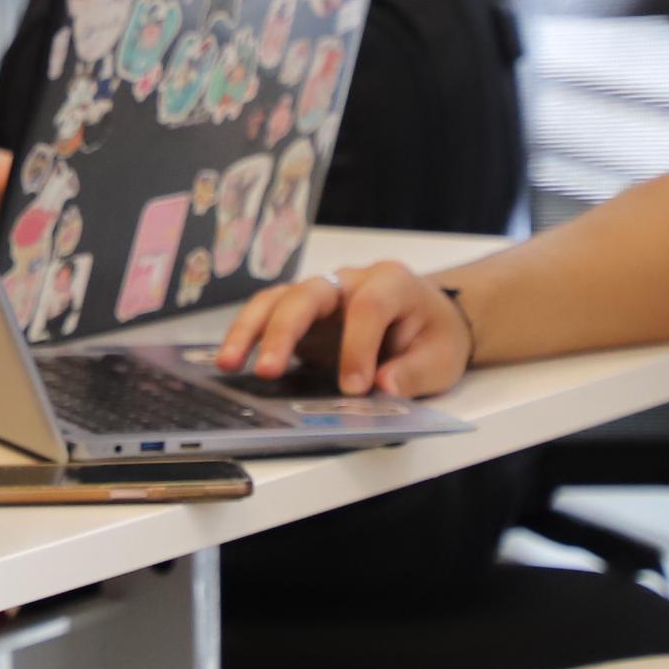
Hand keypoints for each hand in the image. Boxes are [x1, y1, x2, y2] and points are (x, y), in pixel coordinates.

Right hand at [209, 260, 477, 398]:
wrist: (428, 321)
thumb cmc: (434, 336)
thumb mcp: (440, 359)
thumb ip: (414, 373)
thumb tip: (383, 388)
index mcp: (391, 283)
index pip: (367, 306)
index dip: (357, 346)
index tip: (355, 388)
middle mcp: (349, 280)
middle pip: (308, 294)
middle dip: (284, 332)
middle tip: (267, 371)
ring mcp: (321, 294)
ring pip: (276, 300)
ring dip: (250, 330)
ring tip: (228, 363)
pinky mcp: (301, 314)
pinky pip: (268, 316)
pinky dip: (247, 336)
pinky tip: (229, 360)